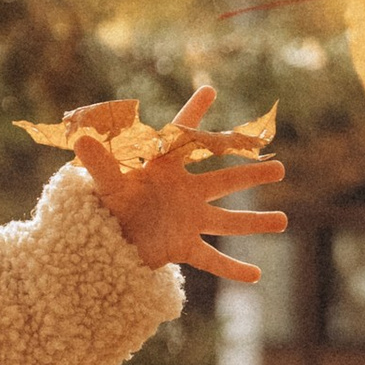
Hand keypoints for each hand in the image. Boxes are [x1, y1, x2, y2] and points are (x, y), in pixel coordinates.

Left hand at [73, 86, 286, 284]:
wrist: (108, 237)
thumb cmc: (110, 204)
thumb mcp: (106, 185)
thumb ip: (99, 164)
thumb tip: (81, 137)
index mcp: (164, 168)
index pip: (181, 137)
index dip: (192, 113)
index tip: (207, 89)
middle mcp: (184, 191)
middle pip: (223, 180)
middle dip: (251, 174)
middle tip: (279, 168)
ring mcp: (188, 218)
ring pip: (226, 220)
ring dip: (254, 221)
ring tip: (283, 221)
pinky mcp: (183, 246)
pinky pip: (211, 259)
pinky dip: (232, 269)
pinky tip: (256, 275)